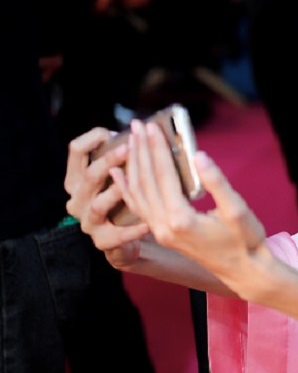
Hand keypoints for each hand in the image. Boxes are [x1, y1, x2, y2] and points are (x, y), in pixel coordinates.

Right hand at [64, 127, 150, 267]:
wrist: (124, 239)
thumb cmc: (122, 201)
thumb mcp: (118, 177)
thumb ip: (122, 158)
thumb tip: (144, 133)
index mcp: (78, 179)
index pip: (76, 151)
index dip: (92, 139)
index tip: (112, 132)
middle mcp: (78, 199)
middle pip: (88, 176)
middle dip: (108, 160)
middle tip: (128, 148)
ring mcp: (88, 221)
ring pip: (99, 204)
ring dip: (116, 192)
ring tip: (134, 184)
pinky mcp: (102, 240)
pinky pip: (117, 233)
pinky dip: (133, 228)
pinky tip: (148, 223)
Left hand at [115, 120, 272, 299]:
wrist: (243, 271)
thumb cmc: (246, 240)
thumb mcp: (237, 210)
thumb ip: (217, 182)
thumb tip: (198, 155)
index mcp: (181, 219)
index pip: (163, 175)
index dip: (157, 148)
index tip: (152, 126)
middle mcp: (163, 226)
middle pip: (145, 181)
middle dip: (141, 150)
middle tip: (137, 125)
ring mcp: (159, 232)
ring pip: (137, 193)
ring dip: (133, 164)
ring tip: (131, 140)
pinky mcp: (161, 234)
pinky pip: (137, 207)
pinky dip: (126, 188)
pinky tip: (119, 173)